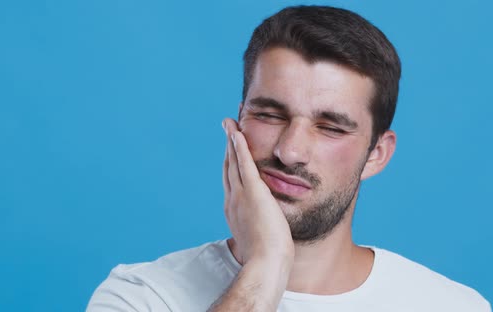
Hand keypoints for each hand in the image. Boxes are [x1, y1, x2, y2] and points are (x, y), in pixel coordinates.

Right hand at [222, 118, 293, 264]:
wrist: (265, 263)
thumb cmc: (266, 257)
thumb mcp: (259, 239)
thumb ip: (259, 228)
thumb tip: (266, 229)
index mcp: (234, 211)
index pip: (231, 181)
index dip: (230, 163)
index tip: (231, 151)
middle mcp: (232, 200)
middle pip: (228, 167)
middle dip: (227, 147)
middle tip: (227, 129)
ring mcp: (240, 195)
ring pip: (233, 162)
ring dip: (231, 141)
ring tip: (229, 124)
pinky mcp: (253, 192)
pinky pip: (244, 164)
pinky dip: (239, 147)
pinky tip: (237, 133)